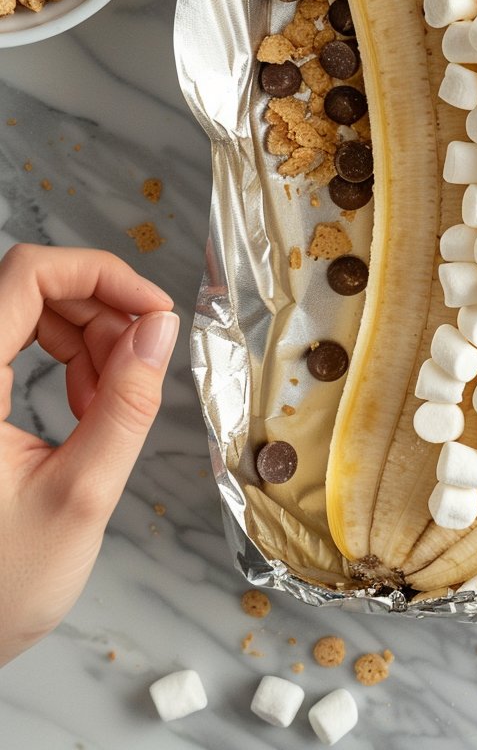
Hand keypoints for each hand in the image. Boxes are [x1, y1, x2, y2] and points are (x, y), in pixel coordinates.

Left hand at [0, 244, 178, 664]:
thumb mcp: (81, 495)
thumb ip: (125, 406)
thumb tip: (160, 330)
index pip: (28, 275)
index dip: (101, 274)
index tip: (155, 310)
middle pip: (33, 288)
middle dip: (103, 313)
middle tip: (143, 366)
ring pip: (32, 312)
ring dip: (90, 339)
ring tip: (114, 400)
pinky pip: (23, 344)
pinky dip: (70, 361)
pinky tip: (89, 406)